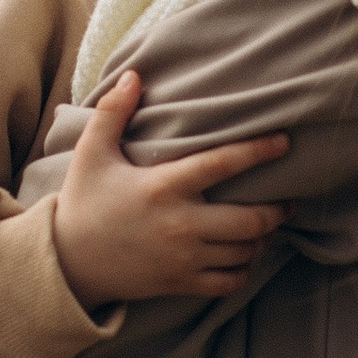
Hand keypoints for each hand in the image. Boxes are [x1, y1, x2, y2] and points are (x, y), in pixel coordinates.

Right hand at [52, 71, 289, 310]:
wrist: (68, 263)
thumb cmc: (83, 203)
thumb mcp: (91, 154)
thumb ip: (112, 112)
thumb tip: (134, 74)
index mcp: (163, 187)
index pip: (221, 164)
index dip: (257, 151)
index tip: (284, 142)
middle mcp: (180, 224)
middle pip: (248, 220)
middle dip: (277, 210)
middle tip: (289, 199)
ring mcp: (183, 258)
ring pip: (244, 251)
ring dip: (263, 238)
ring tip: (269, 225)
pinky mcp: (181, 283)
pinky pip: (229, 281)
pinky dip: (244, 269)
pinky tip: (245, 255)